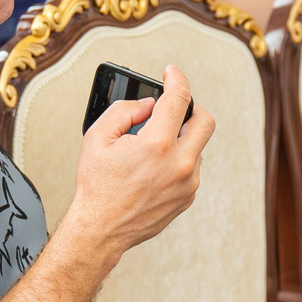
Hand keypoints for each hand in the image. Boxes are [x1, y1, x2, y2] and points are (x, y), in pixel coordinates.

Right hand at [61, 63, 214, 259]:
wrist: (101, 229)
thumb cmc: (97, 186)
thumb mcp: (98, 137)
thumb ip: (125, 111)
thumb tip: (148, 104)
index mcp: (157, 145)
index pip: (179, 99)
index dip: (176, 78)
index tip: (171, 73)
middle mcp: (179, 164)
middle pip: (205, 121)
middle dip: (192, 107)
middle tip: (173, 108)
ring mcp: (188, 183)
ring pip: (197, 146)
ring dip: (181, 137)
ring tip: (153, 146)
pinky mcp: (188, 197)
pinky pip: (191, 168)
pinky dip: (178, 159)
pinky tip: (154, 167)